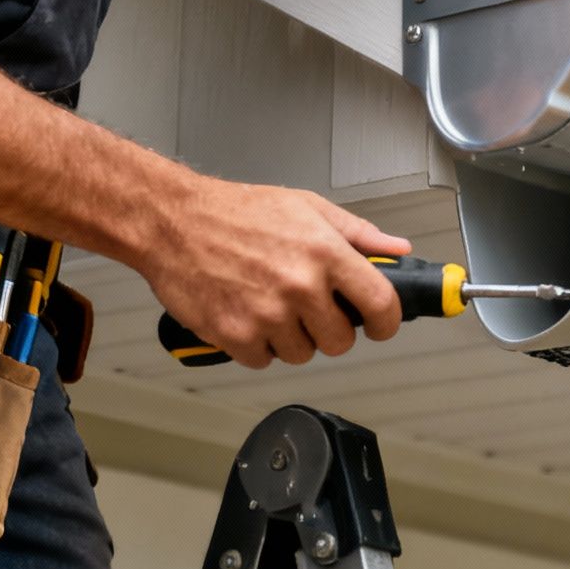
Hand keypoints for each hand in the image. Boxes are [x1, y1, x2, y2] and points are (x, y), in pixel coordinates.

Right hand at [142, 178, 412, 368]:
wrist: (171, 220)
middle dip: (330, 331)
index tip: (378, 326)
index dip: (386, 323)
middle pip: (341, 342)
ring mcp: (267, 314)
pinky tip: (247, 316)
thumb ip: (358, 233)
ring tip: (273, 307)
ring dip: (292, 339)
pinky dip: (257, 346)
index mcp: (327, 253)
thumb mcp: (307, 208)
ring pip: (302, 354)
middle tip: (310, 310)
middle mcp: (301, 286)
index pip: (381, 305)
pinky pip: (263, 360)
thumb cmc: (237, 212)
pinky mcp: (234, 334)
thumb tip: (398, 251)